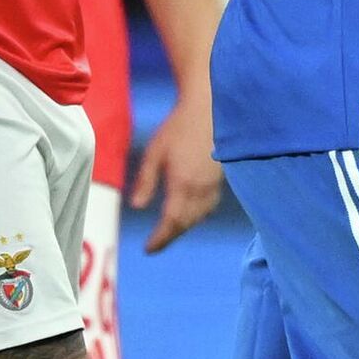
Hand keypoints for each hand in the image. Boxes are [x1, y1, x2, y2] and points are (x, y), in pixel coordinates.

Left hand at [131, 95, 222, 251]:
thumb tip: (138, 207)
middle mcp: (200, 189)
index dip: (159, 239)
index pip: (171, 222)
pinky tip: (189, 212)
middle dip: (170, 236)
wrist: (208, 109)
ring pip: (199, 217)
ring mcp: (213, 185)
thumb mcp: (155, 152)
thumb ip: (146, 181)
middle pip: (186, 223)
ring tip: (169, 231)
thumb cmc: (178, 128)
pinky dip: (197, 216)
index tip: (148, 249)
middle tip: (155, 244)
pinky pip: (209, 207)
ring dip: (184, 227)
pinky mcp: (220, 179)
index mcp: (182, 184)